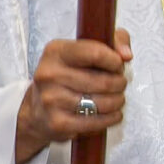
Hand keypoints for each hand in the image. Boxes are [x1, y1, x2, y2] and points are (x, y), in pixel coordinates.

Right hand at [16, 31, 134, 163]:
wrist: (37, 109)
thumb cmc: (68, 75)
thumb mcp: (84, 49)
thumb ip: (112, 41)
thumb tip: (126, 54)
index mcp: (56, 51)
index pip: (96, 53)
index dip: (115, 62)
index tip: (118, 66)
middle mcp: (49, 74)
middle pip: (103, 81)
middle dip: (119, 84)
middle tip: (120, 84)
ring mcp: (51, 100)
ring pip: (102, 103)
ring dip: (118, 102)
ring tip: (117, 99)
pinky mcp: (58, 123)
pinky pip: (96, 122)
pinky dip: (111, 118)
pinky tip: (112, 113)